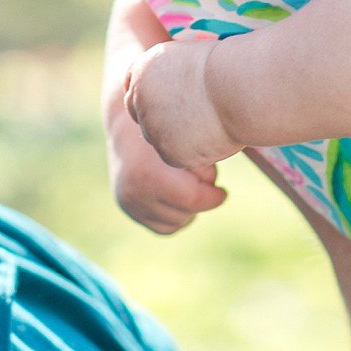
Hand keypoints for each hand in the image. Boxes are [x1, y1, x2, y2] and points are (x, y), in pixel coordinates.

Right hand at [108, 100, 226, 233]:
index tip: (223, 192)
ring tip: (186, 182)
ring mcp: (128, 202)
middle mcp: (133, 191)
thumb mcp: (190, 137)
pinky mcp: (127, 207)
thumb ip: (206, 162)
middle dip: (199, 198)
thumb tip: (221, 189)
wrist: (129, 124)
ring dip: (188, 208)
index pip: (192, 200)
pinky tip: (177, 194)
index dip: (213, 197)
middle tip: (200, 178)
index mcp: (148, 173)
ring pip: (175, 223)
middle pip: (185, 213)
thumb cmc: (169, 126)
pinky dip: (176, 215)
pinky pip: (163, 226)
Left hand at [126, 38, 242, 175]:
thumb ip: (172, 74)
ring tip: (213, 122)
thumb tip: (175, 90)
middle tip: (194, 119)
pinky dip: (195, 153)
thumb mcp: (190, 57)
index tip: (174, 103)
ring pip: (161, 140)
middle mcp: (140, 99)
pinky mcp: (168, 152)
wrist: (238, 87)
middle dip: (164, 121)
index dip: (155, 99)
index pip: (136, 91)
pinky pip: (178, 157)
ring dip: (181, 137)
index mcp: (143, 70)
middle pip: (145, 119)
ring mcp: (152, 128)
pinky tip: (215, 137)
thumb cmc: (228, 66)